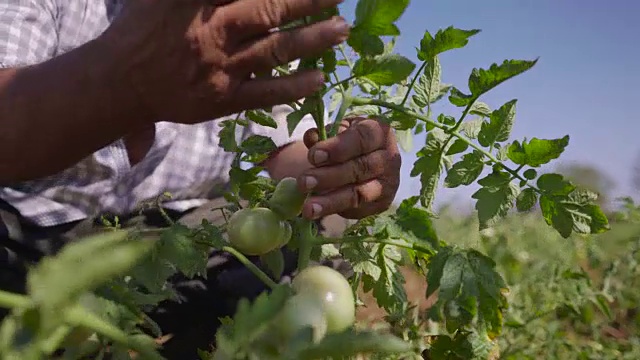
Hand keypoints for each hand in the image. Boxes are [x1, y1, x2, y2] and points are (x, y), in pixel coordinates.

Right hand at [99, 0, 348, 123]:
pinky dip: (294, 87)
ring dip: (313, 40)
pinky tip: (319, 79)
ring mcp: (221, 68)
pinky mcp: (224, 99)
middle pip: (271, 10)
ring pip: (276, 50)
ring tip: (341, 29)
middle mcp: (214, 31)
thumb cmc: (143, 31)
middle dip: (309, 1)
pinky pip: (266, 93)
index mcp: (200, 2)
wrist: (120, 82)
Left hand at [297, 117, 401, 219]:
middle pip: (361, 168)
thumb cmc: (347, 141)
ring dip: (332, 201)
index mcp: (379, 132)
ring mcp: (388, 183)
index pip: (363, 138)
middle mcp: (389, 158)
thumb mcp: (336, 132)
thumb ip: (323, 134)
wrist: (361, 160)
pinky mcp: (382, 203)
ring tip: (308, 207)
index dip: (338, 148)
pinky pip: (358, 209)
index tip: (314, 156)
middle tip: (304, 182)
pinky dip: (335, 210)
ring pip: (360, 193)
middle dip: (329, 176)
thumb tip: (312, 137)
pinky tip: (317, 211)